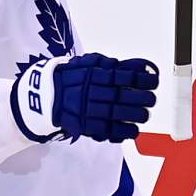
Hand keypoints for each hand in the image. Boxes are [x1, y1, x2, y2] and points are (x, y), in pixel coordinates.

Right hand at [12, 53, 158, 143]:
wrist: (41, 95)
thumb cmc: (70, 77)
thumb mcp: (88, 63)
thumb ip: (110, 64)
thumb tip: (137, 67)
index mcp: (95, 73)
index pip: (124, 76)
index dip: (142, 79)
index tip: (154, 81)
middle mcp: (91, 91)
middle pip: (122, 96)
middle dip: (141, 99)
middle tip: (151, 100)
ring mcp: (86, 109)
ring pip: (116, 113)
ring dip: (135, 116)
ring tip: (145, 115)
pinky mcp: (83, 125)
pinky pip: (106, 130)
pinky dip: (122, 132)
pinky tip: (133, 131)